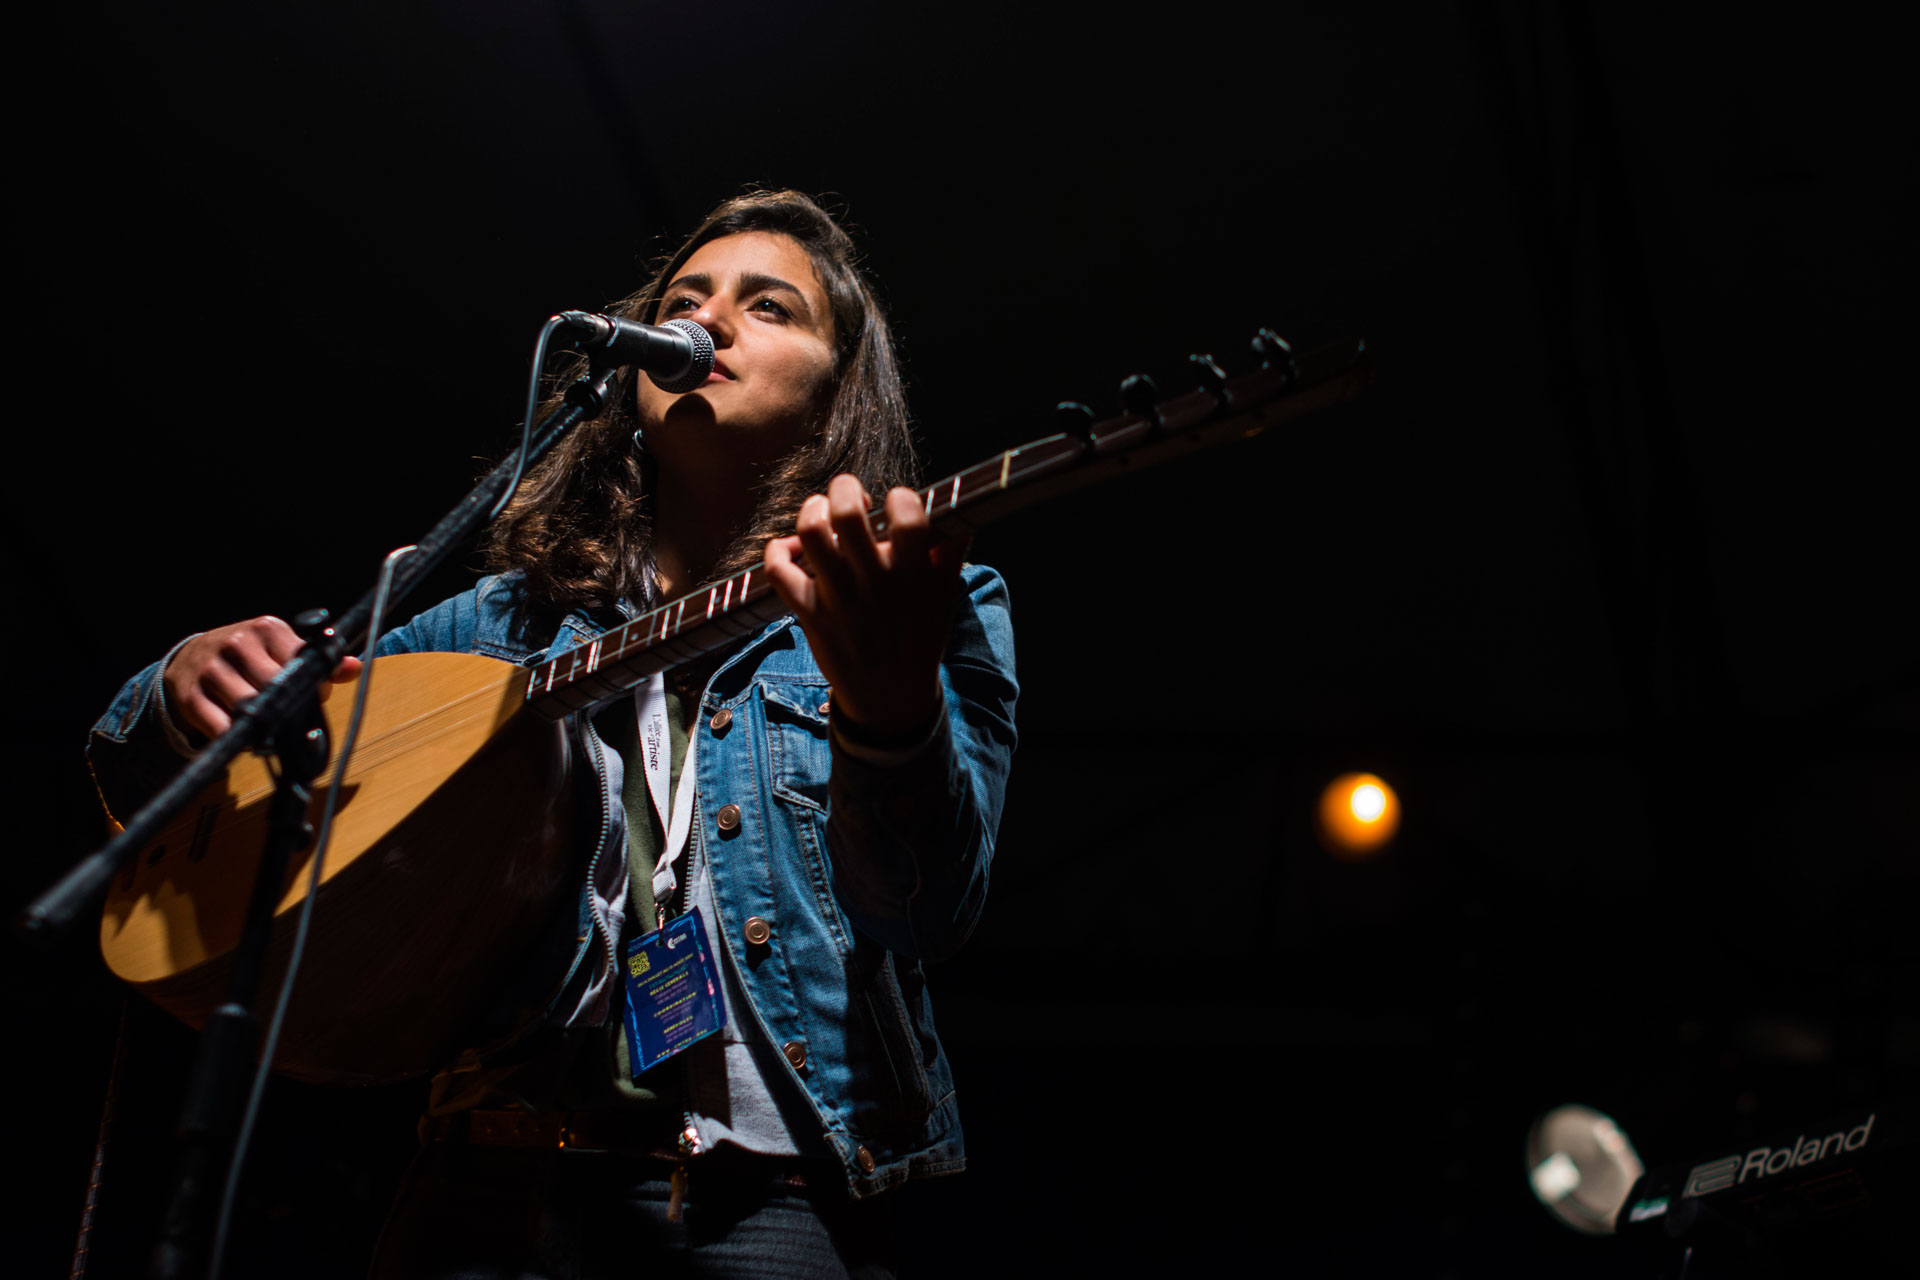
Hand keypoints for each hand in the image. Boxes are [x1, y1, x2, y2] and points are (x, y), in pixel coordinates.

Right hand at [163, 616, 363, 737]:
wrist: (190, 658)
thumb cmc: (249, 657)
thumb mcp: (282, 650)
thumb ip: (320, 662)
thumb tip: (353, 667)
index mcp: (266, 629)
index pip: (301, 662)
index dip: (313, 686)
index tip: (314, 696)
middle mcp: (236, 644)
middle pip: (276, 688)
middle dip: (289, 708)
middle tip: (291, 718)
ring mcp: (210, 669)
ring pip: (249, 709)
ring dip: (263, 727)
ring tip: (269, 727)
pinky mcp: (189, 696)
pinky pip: (220, 727)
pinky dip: (237, 736)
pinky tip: (243, 732)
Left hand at [763, 474, 966, 741]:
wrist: (891, 698)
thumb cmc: (918, 637)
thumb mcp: (944, 596)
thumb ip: (948, 551)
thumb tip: (953, 508)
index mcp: (915, 576)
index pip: (908, 517)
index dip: (900, 498)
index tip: (896, 505)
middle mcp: (876, 584)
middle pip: (846, 514)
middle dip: (845, 488)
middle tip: (852, 499)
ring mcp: (841, 599)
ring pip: (811, 533)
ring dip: (812, 510)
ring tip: (822, 513)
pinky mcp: (811, 614)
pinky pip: (779, 571)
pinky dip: (778, 550)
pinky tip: (794, 550)